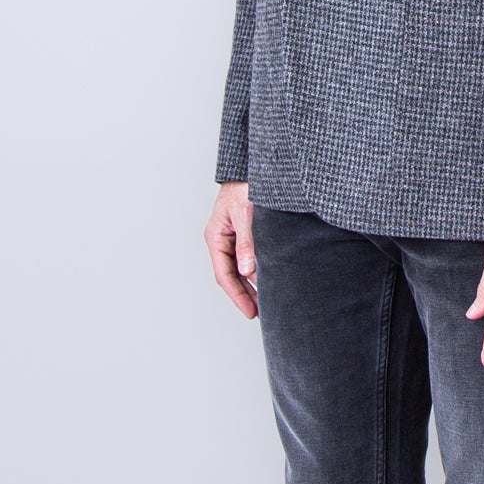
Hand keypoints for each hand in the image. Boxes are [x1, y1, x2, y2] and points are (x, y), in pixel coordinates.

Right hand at [205, 182, 257, 319]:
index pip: (224, 275)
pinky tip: (267, 280)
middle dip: (245, 296)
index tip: (250, 312)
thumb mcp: (245, 215)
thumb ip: (247, 243)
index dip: (238, 296)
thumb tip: (247, 271)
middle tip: (261, 314)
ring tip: (266, 303)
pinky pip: (247, 259)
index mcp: (215, 237)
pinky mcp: (243, 235)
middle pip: (231, 277)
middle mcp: (221, 241)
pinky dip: (256, 271)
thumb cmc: (244, 186)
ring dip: (251, 286)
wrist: (248, 169)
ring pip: (240, 269)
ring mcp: (231, 238)